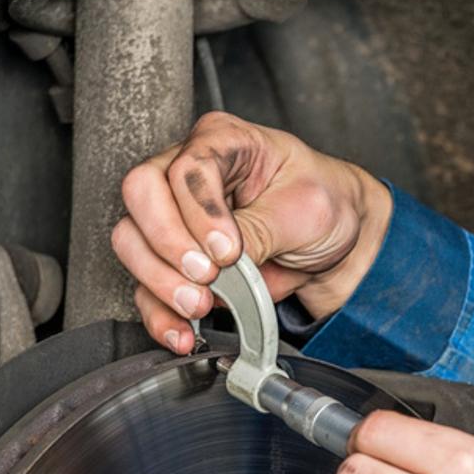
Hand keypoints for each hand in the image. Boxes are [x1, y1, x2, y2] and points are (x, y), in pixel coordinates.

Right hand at [113, 111, 392, 353]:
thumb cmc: (325, 204)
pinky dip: (160, 313)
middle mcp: (188, 173)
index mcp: (223, 142)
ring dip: (160, 281)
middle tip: (207, 275)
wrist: (340, 242)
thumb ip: (260, 230)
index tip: (229, 250)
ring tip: (200, 303)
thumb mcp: (305, 209)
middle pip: (141, 196)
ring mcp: (176, 216)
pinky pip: (147, 286)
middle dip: (169, 244)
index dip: (200, 213)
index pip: (186, 168)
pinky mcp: (177, 260)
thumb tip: (222, 261)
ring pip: (132, 242)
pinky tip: (181, 331)